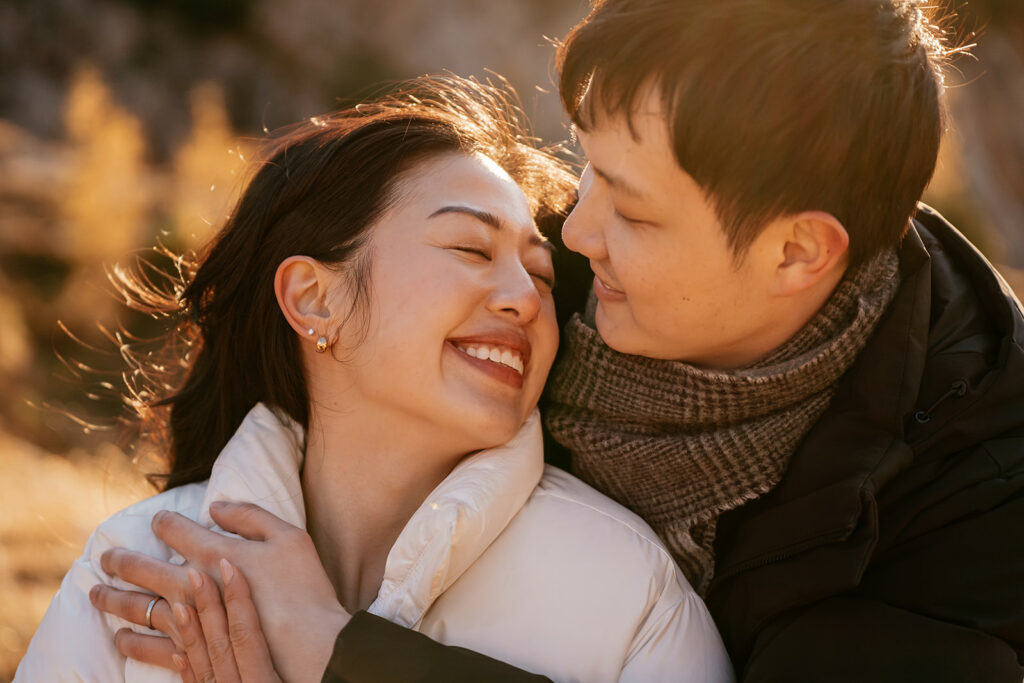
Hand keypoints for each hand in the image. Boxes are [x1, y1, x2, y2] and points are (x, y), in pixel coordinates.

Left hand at [92, 501, 349, 682]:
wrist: (312, 644)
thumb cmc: (305, 588)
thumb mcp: (290, 537)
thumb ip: (251, 516)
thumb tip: (215, 508)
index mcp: (215, 554)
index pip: (178, 532)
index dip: (164, 524)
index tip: (156, 522)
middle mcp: (195, 587)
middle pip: (147, 571)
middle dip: (123, 562)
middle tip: (105, 558)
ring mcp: (193, 623)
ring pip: (143, 609)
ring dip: (117, 601)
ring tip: (97, 595)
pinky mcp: (198, 654)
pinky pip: (156, 648)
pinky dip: (135, 642)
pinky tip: (121, 638)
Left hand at [172, 560, 282, 682]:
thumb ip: (288, 649)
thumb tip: (305, 632)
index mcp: (262, 678)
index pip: (246, 632)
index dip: (238, 598)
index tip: (229, 565)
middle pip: (218, 641)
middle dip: (206, 605)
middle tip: (193, 571)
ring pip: (199, 661)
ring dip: (186, 632)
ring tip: (178, 603)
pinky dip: (186, 667)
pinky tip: (177, 653)